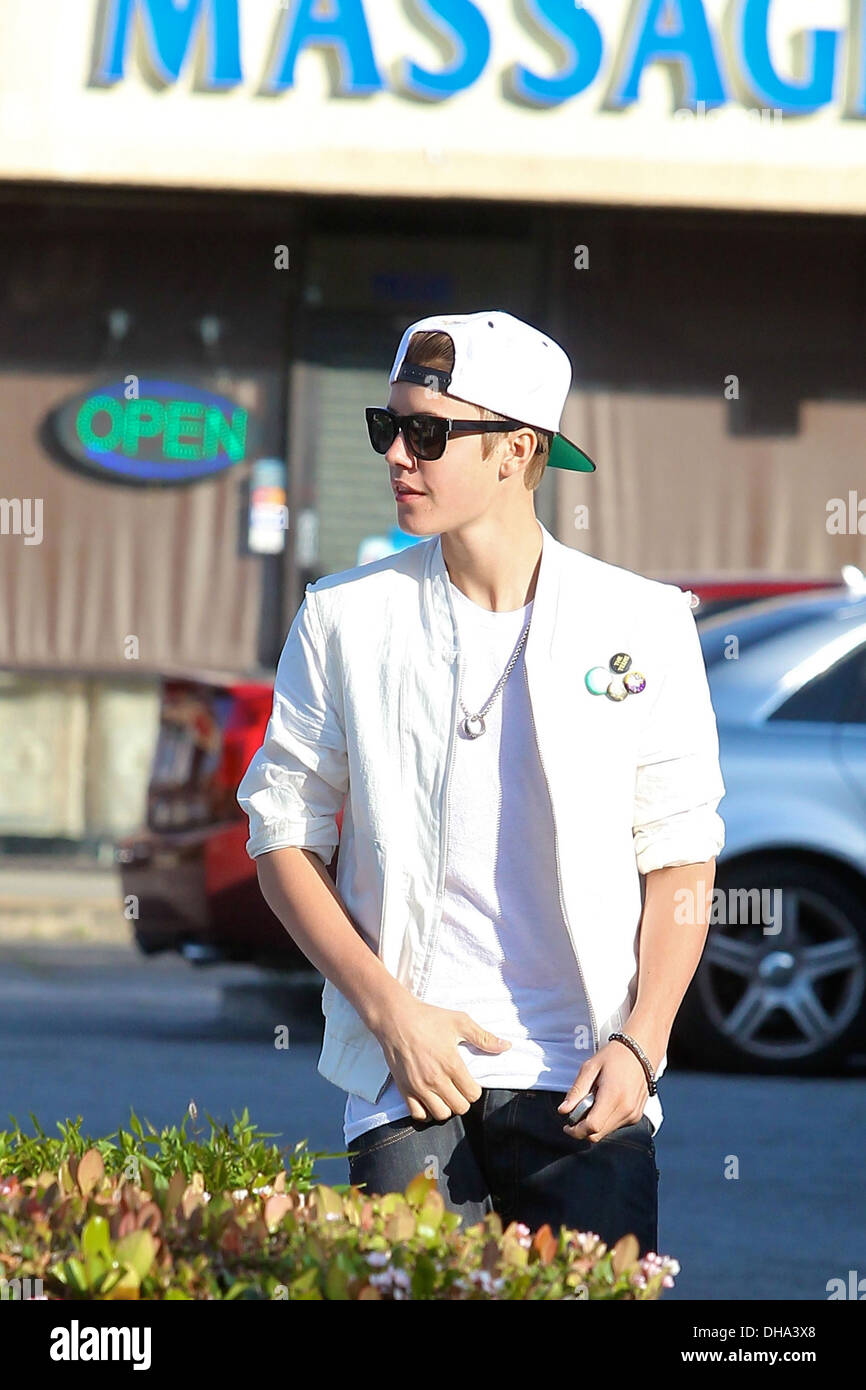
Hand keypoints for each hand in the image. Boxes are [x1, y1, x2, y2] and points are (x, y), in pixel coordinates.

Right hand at [373, 994, 511, 1122]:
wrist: (395, 1017)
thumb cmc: (428, 1018)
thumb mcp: (459, 1022)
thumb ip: (484, 1037)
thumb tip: (507, 1046)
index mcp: (451, 1064)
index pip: (473, 1095)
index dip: (475, 1090)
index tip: (470, 1081)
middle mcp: (435, 1079)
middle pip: (459, 1108)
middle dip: (462, 1100)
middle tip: (458, 1088)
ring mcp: (418, 1086)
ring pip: (440, 1115)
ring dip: (446, 1107)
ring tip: (445, 1094)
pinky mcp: (404, 1089)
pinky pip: (418, 1115)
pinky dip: (426, 1112)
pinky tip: (429, 1099)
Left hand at [556, 1040, 648, 1141]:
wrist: (640, 1052)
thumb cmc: (614, 1056)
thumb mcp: (590, 1068)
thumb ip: (576, 1091)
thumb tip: (563, 1110)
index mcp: (613, 1096)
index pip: (592, 1127)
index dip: (576, 1131)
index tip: (567, 1126)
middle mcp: (626, 1109)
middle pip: (597, 1134)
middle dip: (582, 1128)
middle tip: (577, 1111)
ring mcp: (633, 1114)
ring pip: (606, 1132)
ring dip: (594, 1124)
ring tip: (593, 1101)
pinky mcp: (636, 1116)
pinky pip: (615, 1126)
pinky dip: (605, 1120)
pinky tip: (605, 1102)